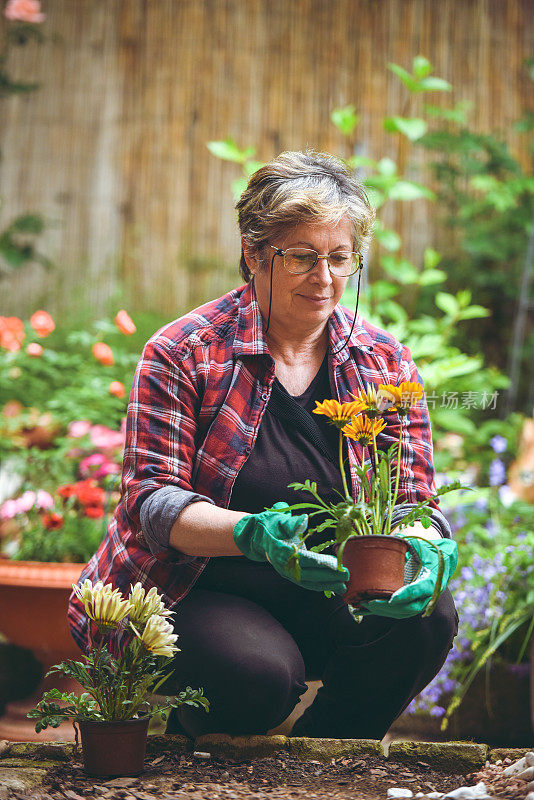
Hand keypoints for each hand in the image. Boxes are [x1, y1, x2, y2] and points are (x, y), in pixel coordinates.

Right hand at [232, 502, 348, 592]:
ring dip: (326, 585)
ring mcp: (287, 572)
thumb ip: (291, 522)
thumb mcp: (278, 520)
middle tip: (346, 575)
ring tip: (344, 587)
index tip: (335, 564)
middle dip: (328, 576)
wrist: (258, 537)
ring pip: (308, 581)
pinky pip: (307, 583)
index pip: (303, 559)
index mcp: (280, 550)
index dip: (319, 562)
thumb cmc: (271, 525)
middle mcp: (283, 565)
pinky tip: (333, 587)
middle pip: (308, 573)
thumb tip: (303, 519)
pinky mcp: (291, 575)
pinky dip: (320, 586)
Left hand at [359, 534, 457, 618]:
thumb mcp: (422, 546)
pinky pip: (400, 613)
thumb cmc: (430, 552)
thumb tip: (393, 538)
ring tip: (364, 606)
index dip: (405, 595)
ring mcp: (421, 602)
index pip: (418, 590)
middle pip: (408, 607)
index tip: (391, 598)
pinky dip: (384, 612)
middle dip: (388, 607)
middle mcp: (427, 595)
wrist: (443, 562)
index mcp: (431, 580)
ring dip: (383, 611)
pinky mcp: (414, 604)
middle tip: (369, 602)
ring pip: (403, 613)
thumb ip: (408, 544)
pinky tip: (368, 611)